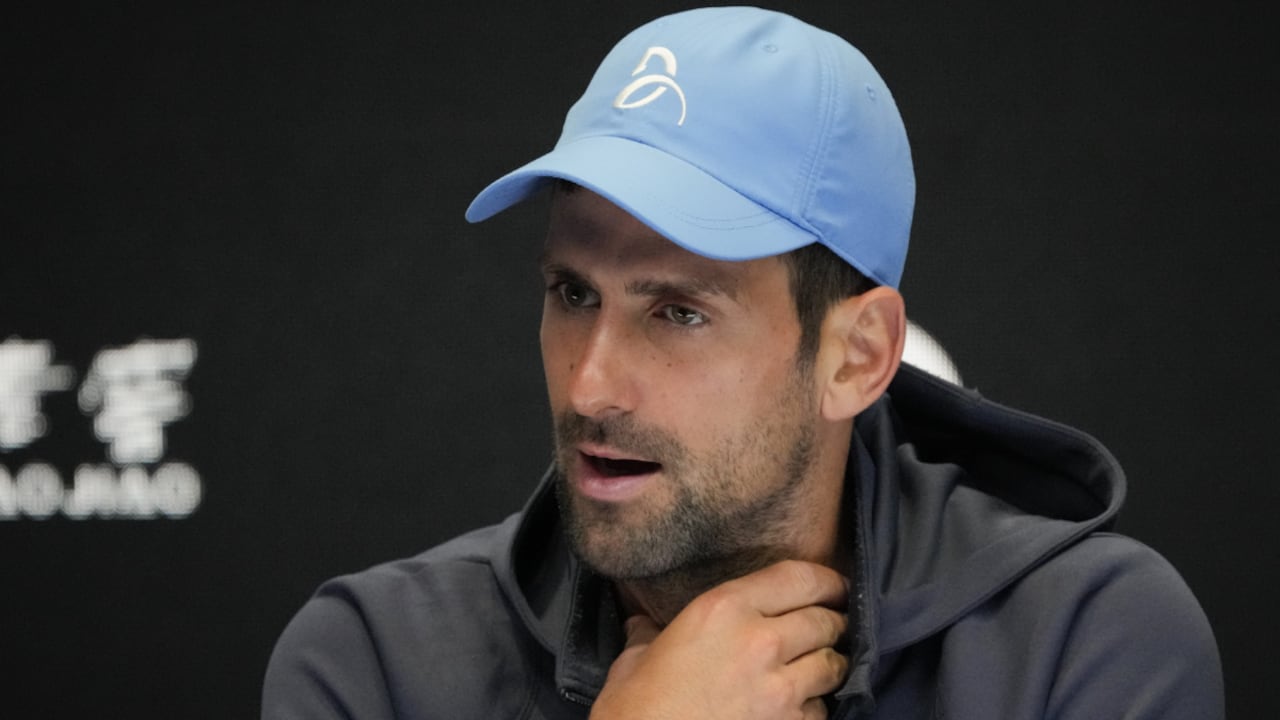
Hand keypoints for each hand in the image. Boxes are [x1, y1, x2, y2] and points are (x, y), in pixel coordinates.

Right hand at [590, 560, 849, 719]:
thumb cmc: (634, 710)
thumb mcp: (636, 657)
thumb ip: (651, 632)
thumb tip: (642, 622)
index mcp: (724, 609)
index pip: (799, 577)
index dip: (826, 580)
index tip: (833, 586)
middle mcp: (761, 640)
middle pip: (825, 621)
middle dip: (831, 624)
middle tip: (828, 627)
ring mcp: (780, 689)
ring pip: (833, 666)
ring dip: (827, 666)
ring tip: (816, 669)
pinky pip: (821, 710)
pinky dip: (814, 707)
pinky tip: (797, 708)